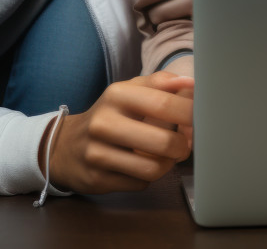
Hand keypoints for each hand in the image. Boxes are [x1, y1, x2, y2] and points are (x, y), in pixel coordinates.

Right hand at [44, 71, 194, 193]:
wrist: (64, 146)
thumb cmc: (110, 115)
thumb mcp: (130, 91)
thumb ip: (161, 83)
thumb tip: (191, 83)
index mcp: (117, 95)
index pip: (164, 104)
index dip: (191, 115)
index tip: (202, 120)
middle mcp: (104, 122)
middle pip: (164, 142)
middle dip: (183, 146)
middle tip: (185, 145)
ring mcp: (97, 153)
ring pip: (153, 168)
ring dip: (167, 165)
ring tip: (165, 156)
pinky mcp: (96, 179)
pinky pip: (139, 184)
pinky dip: (148, 177)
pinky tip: (141, 166)